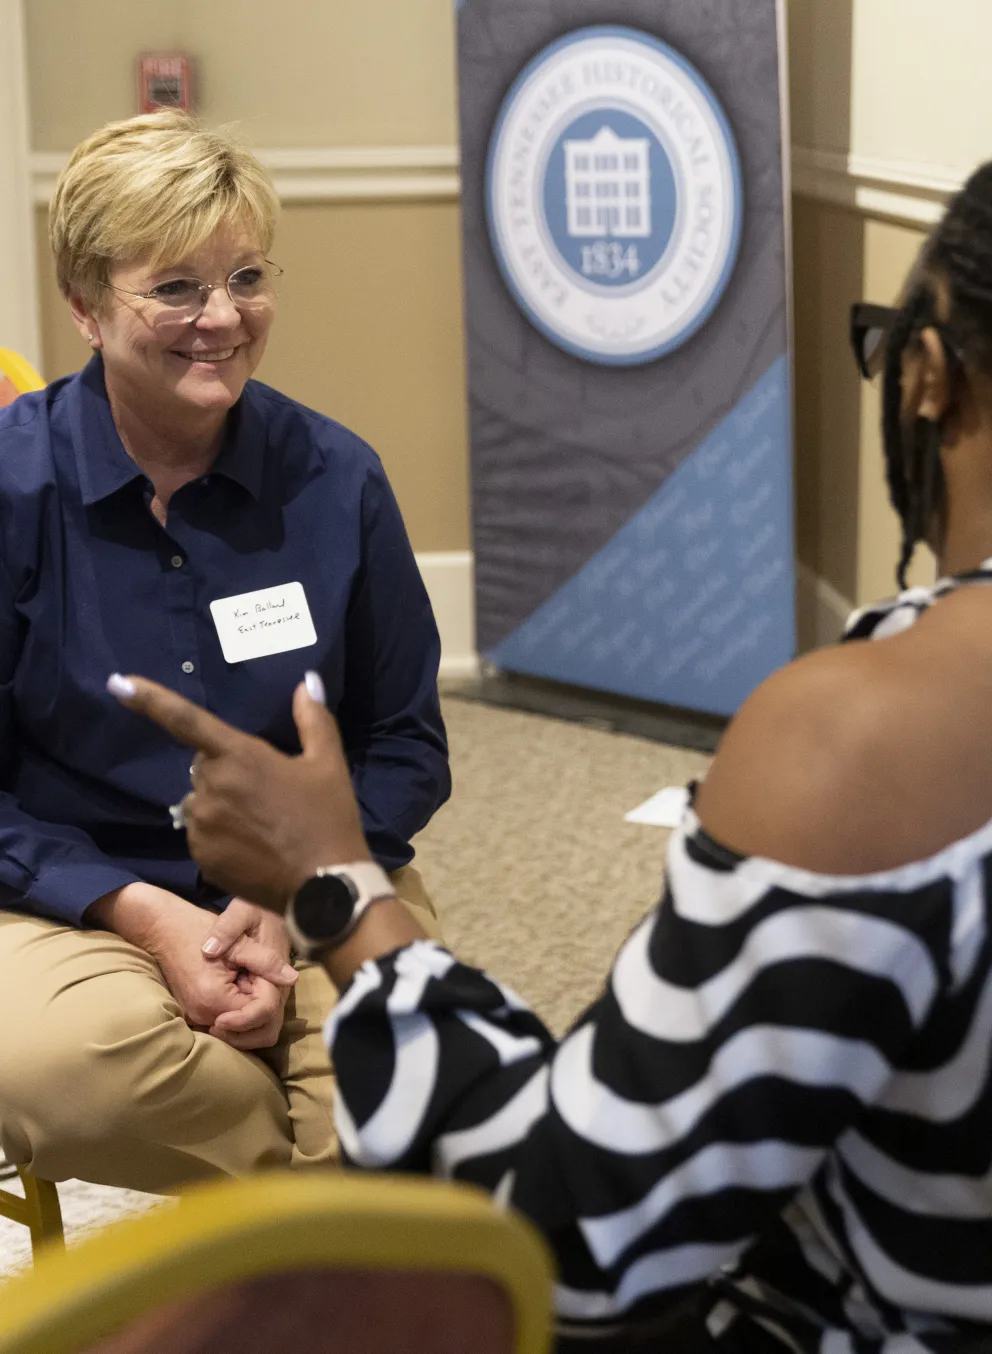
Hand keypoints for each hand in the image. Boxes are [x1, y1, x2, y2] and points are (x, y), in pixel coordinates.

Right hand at [87, 884, 297, 1049]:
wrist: (163, 929)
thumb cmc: (199, 929)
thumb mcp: (239, 941)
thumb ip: (266, 962)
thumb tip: (292, 979)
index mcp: (214, 999)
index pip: (262, 1014)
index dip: (270, 991)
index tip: (259, 972)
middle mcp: (202, 1016)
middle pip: (254, 1030)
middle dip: (263, 1006)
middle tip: (254, 977)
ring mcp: (196, 1018)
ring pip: (242, 1032)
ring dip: (252, 1009)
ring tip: (244, 979)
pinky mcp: (194, 1015)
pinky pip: (227, 1026)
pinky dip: (239, 1011)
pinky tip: (235, 985)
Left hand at [107, 671, 368, 911]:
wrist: (325, 887)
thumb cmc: (328, 818)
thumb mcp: (328, 764)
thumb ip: (313, 718)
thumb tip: (306, 682)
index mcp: (239, 756)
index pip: (186, 719)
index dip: (150, 699)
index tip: (118, 683)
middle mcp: (211, 787)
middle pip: (204, 766)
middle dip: (226, 770)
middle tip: (266, 790)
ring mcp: (202, 825)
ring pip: (202, 801)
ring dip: (221, 804)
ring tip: (261, 823)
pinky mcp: (200, 857)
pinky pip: (201, 834)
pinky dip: (220, 835)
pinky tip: (251, 846)